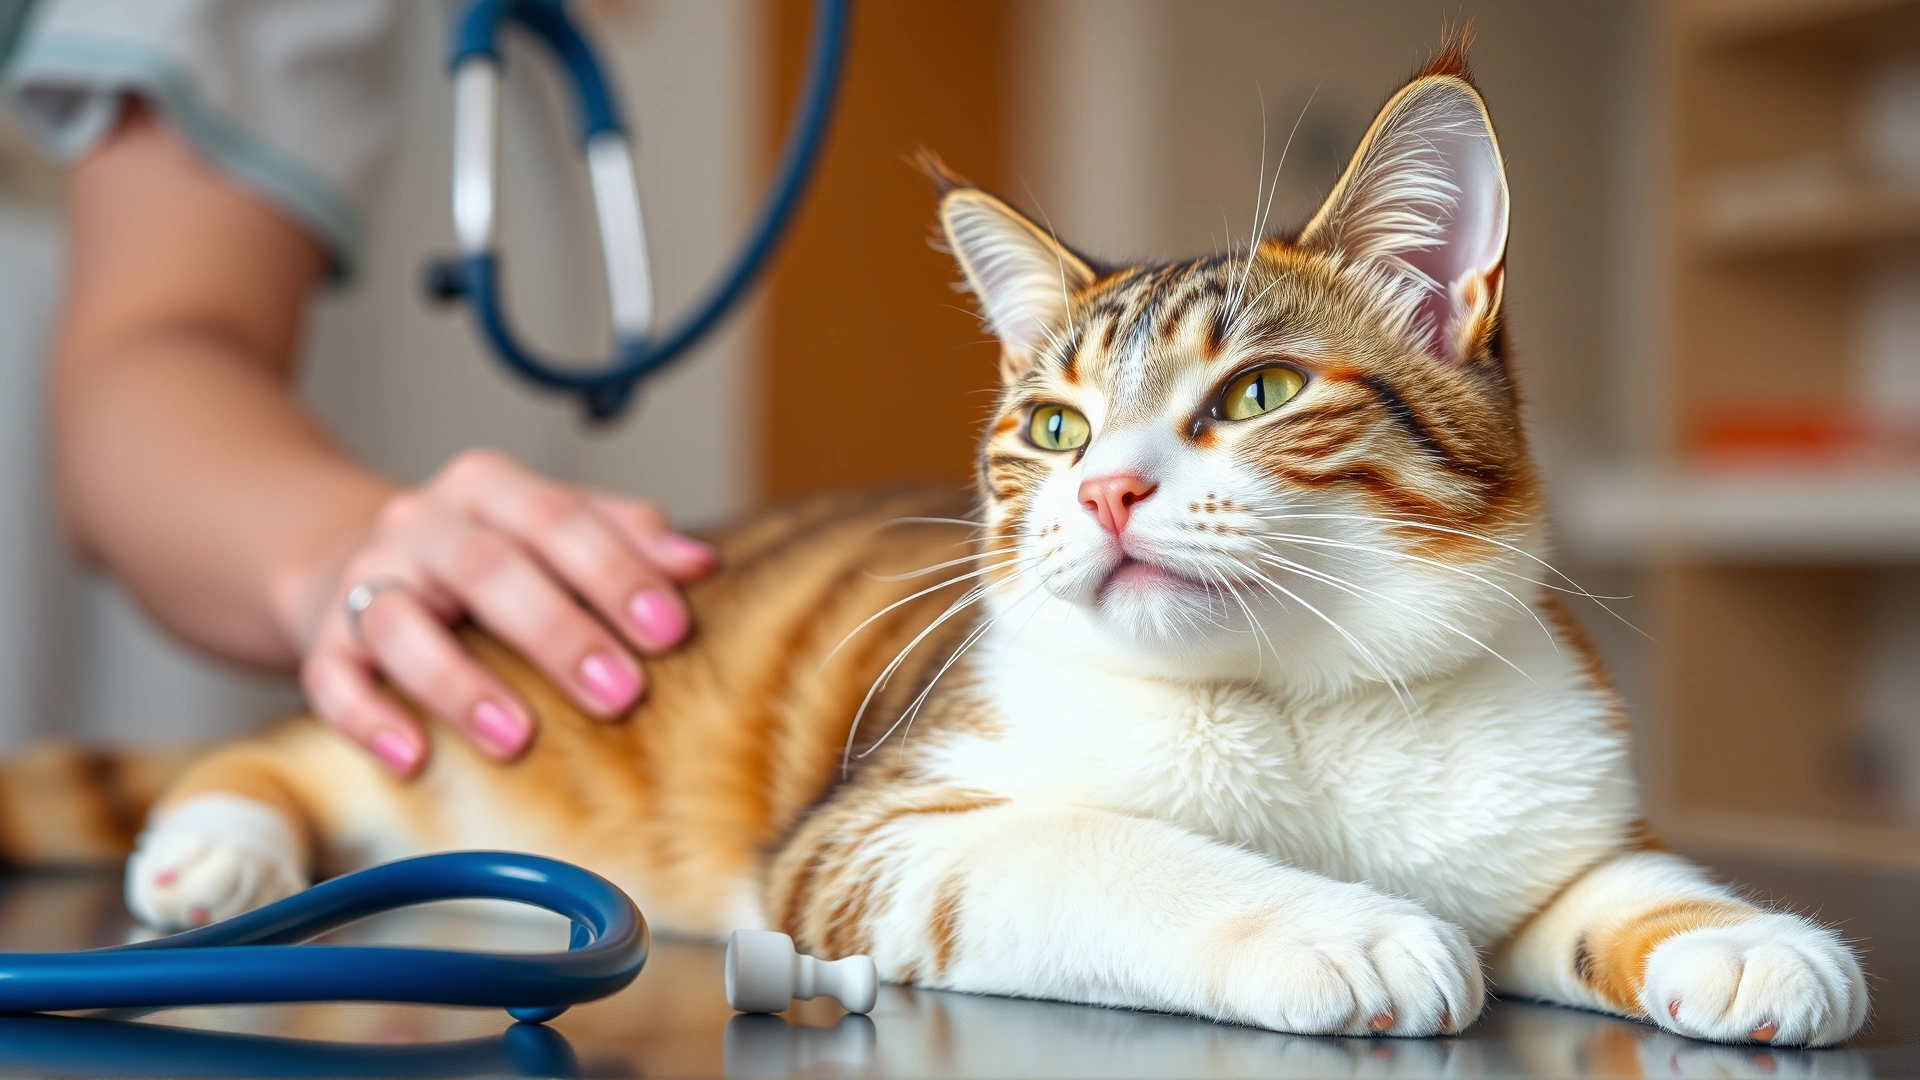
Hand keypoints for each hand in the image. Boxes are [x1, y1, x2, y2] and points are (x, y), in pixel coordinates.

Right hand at [292, 449, 714, 774]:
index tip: (670, 629)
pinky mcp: (322, 642)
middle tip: (620, 693)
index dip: (615, 571)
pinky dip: (368, 719)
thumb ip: (625, 536)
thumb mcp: (552, 527)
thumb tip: (698, 564)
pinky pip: (333, 680)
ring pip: (401, 623)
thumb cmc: (486, 556)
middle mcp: (420, 525)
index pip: (556, 517)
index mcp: (489, 488)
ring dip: (460, 684)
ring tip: (519, 739)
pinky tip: (411, 756)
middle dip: (558, 632)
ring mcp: (366, 583)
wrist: (351, 558)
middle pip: (487, 567)